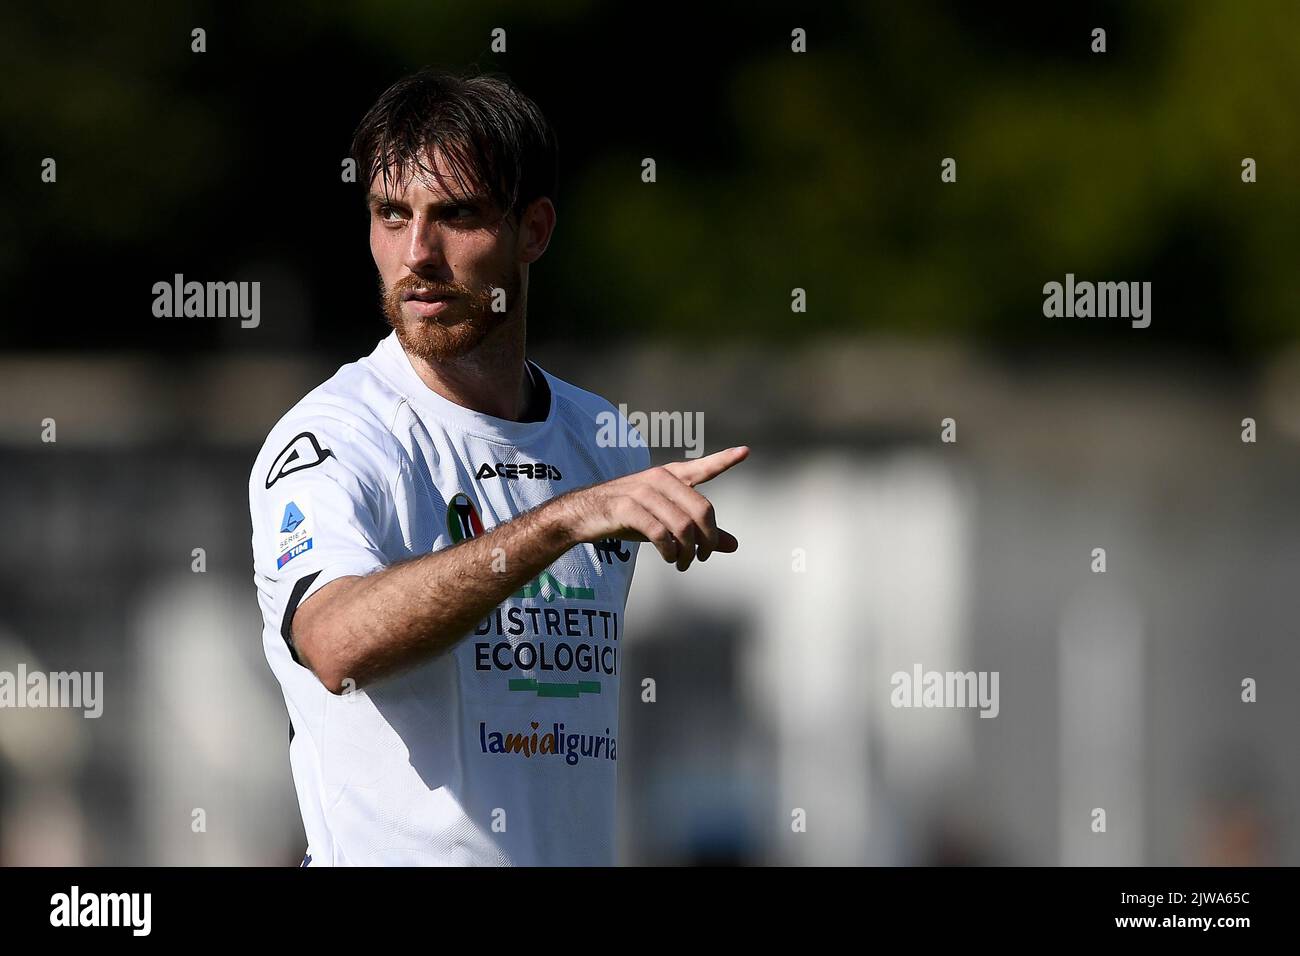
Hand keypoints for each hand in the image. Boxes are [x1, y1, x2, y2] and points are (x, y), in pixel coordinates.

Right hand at [562, 446, 749, 570]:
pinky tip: (669, 558)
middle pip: (702, 511)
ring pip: (683, 526)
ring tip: (683, 563)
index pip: (702, 468)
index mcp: (670, 477)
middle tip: (702, 557)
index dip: (724, 460)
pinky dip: (669, 551)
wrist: (581, 515)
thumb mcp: (666, 522)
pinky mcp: (627, 508)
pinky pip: (660, 533)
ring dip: (688, 552)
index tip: (745, 451)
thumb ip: (700, 532)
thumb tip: (733, 545)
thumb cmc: (627, 516)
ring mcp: (642, 491)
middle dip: (708, 540)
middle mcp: (659, 479)